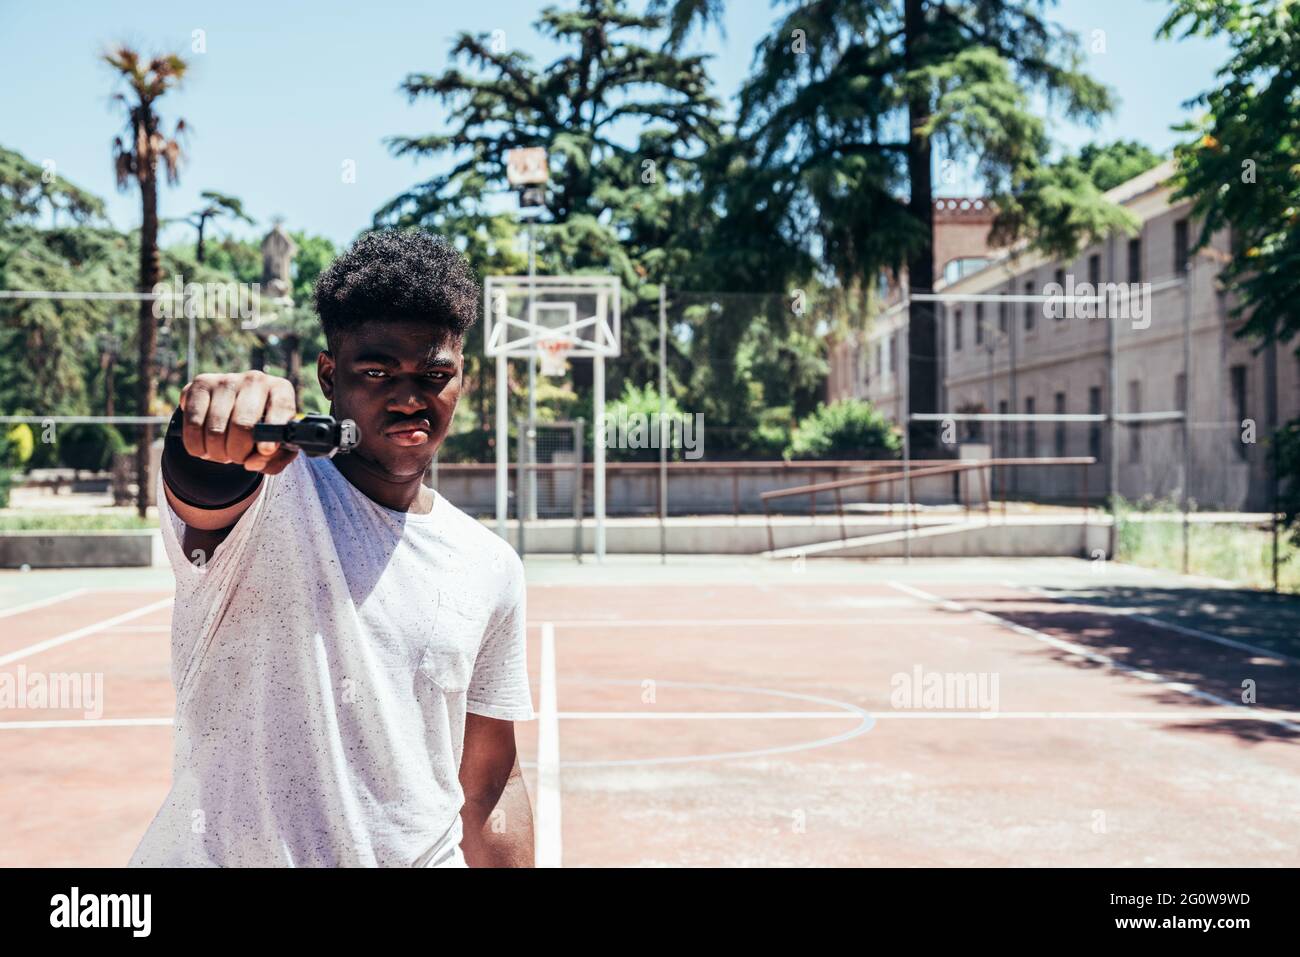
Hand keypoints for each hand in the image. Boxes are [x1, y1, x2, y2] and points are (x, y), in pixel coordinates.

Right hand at [180, 371, 298, 473]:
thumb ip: (274, 459)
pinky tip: (205, 447)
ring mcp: (226, 380)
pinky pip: (193, 425)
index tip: (265, 450)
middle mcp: (255, 380)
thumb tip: (252, 462)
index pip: (280, 408)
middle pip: (242, 425)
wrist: (234, 412)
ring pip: (215, 429)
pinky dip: (197, 446)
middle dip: (238, 453)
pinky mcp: (201, 384)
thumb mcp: (279, 448)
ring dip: (217, 453)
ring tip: (223, 454)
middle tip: (238, 458)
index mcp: (281, 390)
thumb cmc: (262, 432)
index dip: (271, 433)